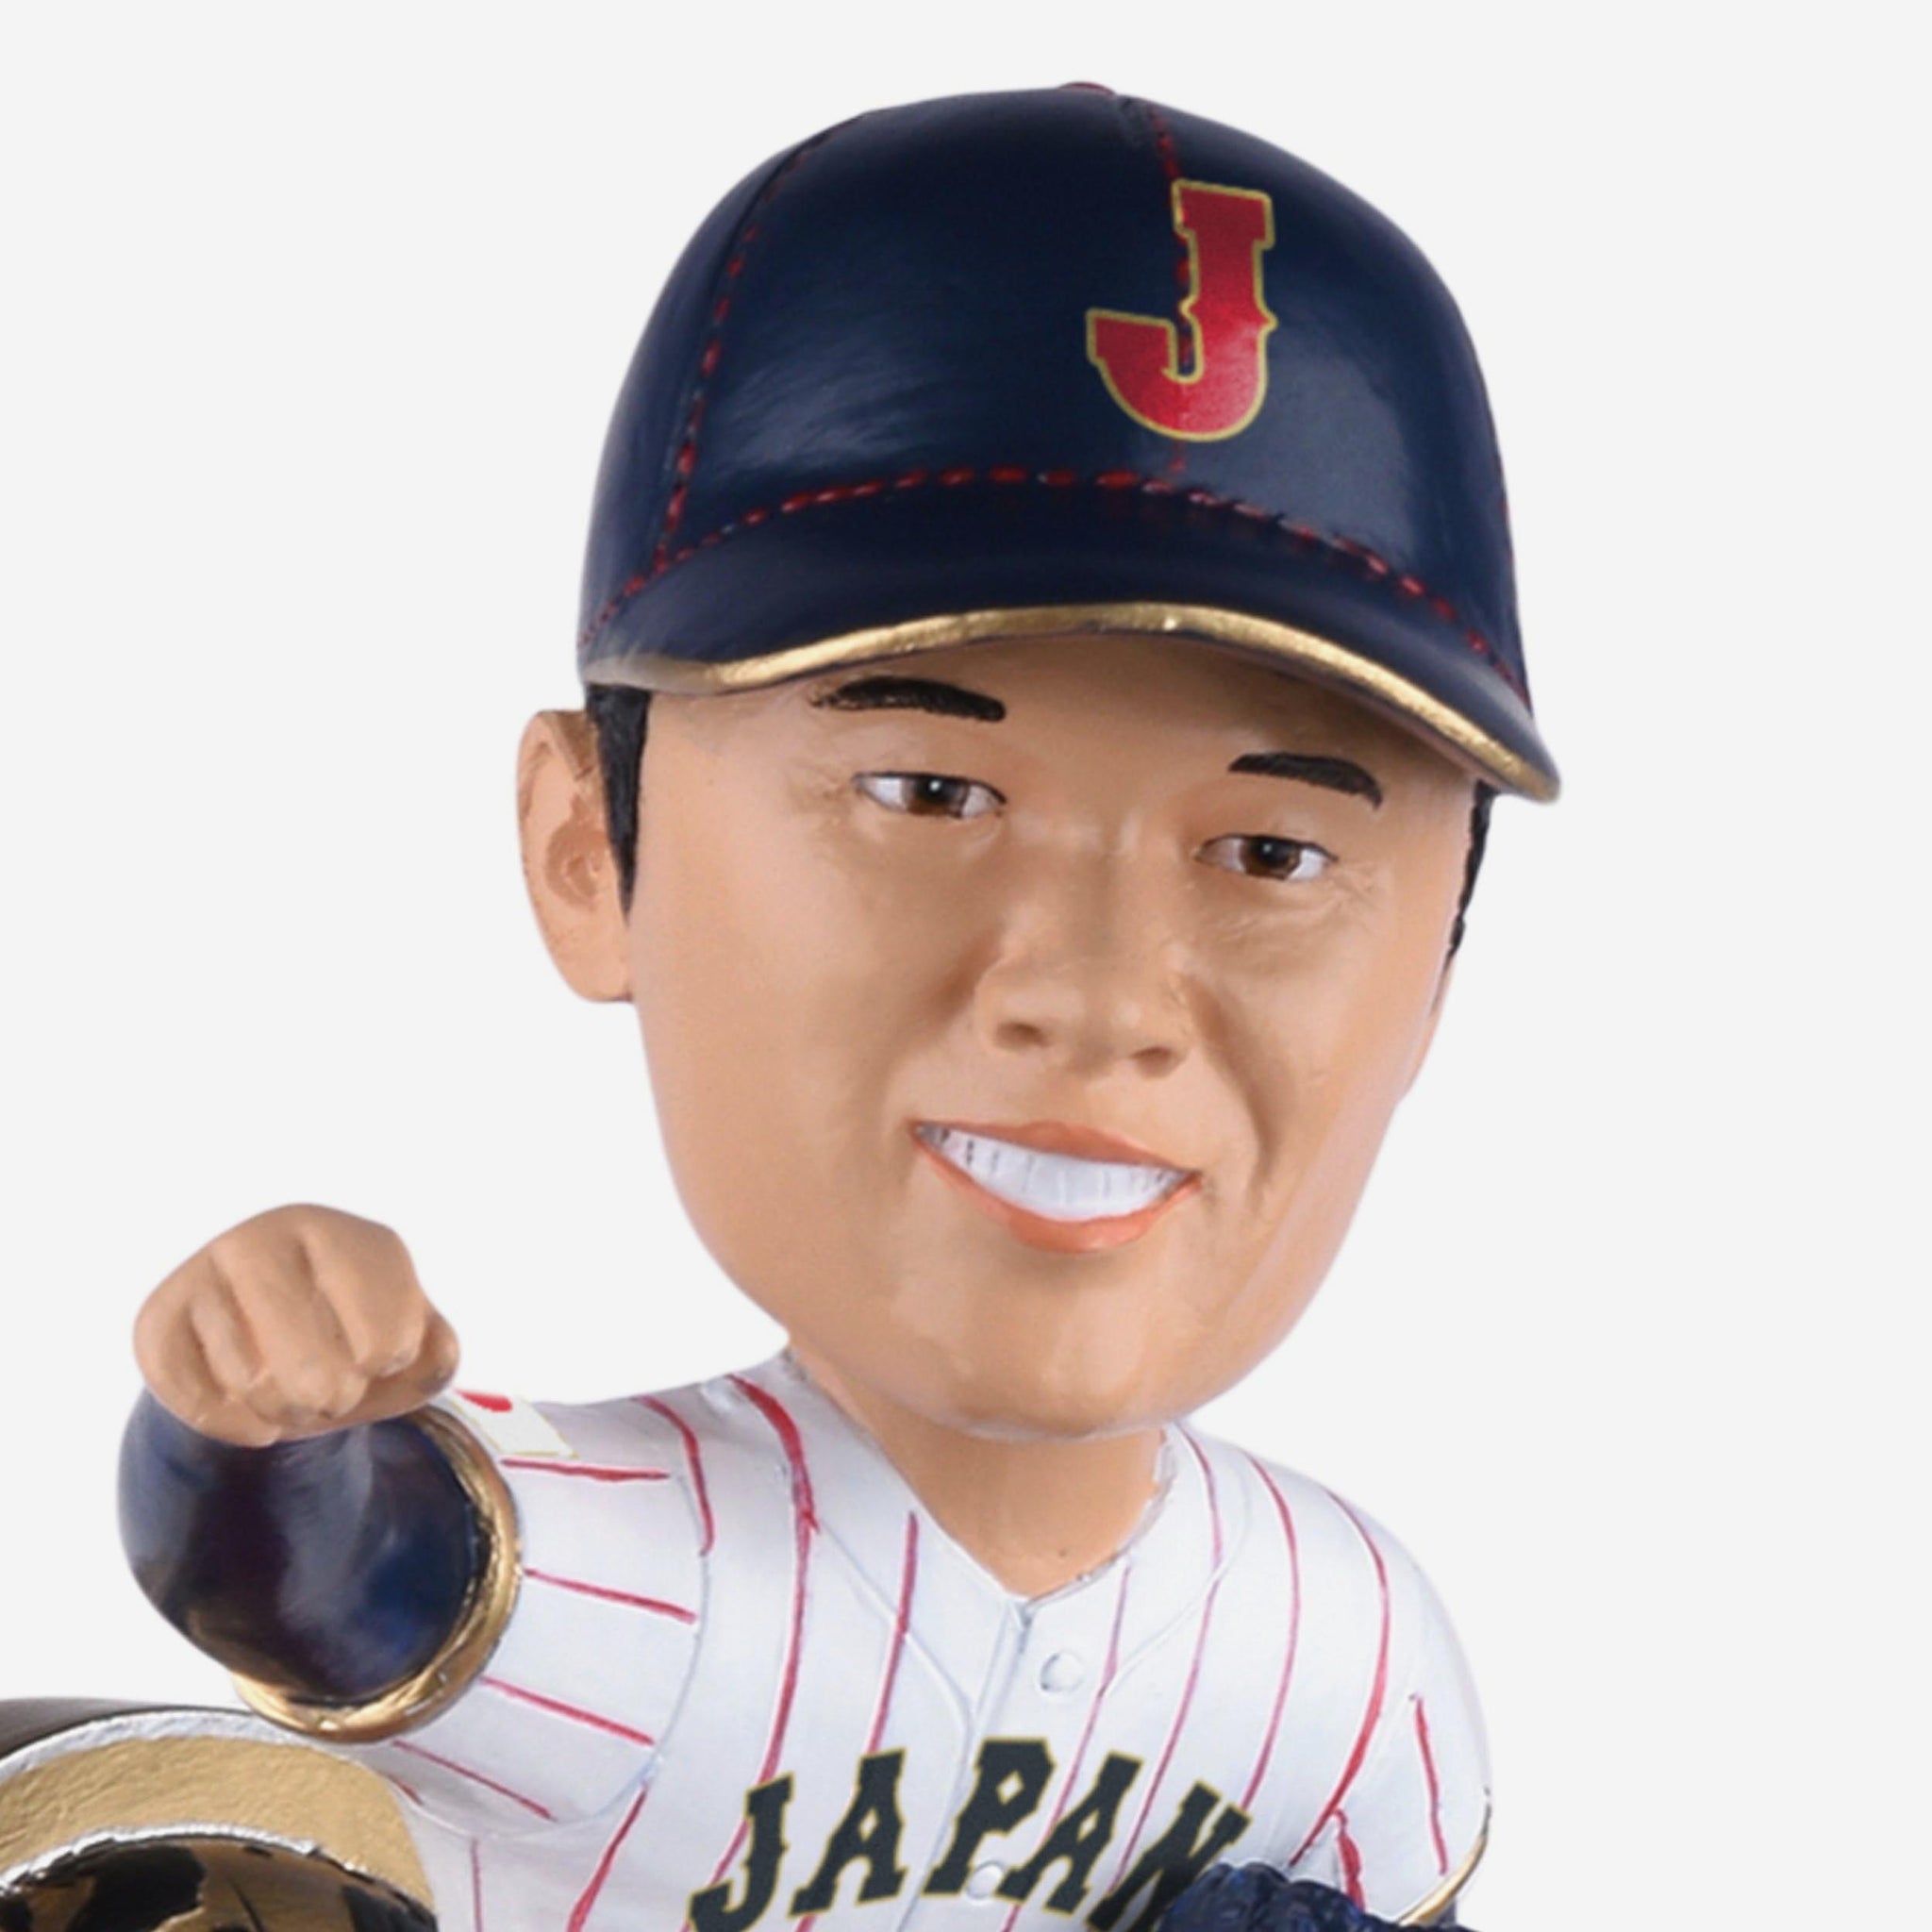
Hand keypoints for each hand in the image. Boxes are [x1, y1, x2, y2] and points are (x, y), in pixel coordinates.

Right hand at [134, 1205, 459, 1446]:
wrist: (266, 1351)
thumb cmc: (354, 1342)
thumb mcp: (414, 1351)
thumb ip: (437, 1359)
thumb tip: (420, 1354)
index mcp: (345, 1237)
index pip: (388, 1342)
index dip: (388, 1369)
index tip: (382, 1351)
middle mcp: (268, 1239)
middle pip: (319, 1378)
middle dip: (333, 1403)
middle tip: (332, 1390)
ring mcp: (206, 1274)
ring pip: (258, 1391)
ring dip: (284, 1414)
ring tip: (288, 1387)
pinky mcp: (157, 1320)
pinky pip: (203, 1405)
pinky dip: (237, 1424)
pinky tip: (246, 1402)